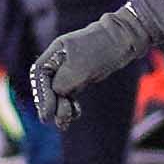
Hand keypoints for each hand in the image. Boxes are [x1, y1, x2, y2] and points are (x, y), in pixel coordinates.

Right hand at [31, 14, 151, 119]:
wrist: (123, 41)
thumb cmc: (100, 48)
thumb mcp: (78, 67)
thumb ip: (62, 82)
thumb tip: (56, 94)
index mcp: (56, 52)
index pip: (40, 75)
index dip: (40, 94)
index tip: (47, 111)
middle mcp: (60, 62)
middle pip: (48, 86)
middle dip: (50, 104)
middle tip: (53, 121)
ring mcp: (71, 70)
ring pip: (59, 93)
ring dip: (61, 108)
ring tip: (65, 122)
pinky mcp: (81, 77)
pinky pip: (70, 95)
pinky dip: (71, 106)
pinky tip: (75, 114)